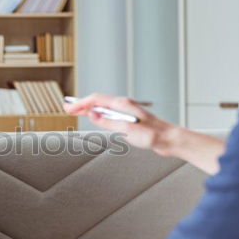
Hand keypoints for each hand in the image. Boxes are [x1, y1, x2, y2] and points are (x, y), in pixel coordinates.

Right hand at [63, 94, 179, 155]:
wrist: (169, 139)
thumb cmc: (152, 135)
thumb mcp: (126, 130)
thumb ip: (108, 122)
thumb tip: (92, 114)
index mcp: (123, 104)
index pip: (96, 100)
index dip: (80, 103)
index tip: (69, 108)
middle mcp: (124, 105)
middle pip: (98, 101)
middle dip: (82, 104)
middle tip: (68, 108)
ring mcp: (127, 111)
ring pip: (104, 107)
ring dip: (90, 108)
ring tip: (78, 111)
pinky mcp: (130, 119)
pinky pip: (110, 113)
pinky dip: (99, 114)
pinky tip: (96, 117)